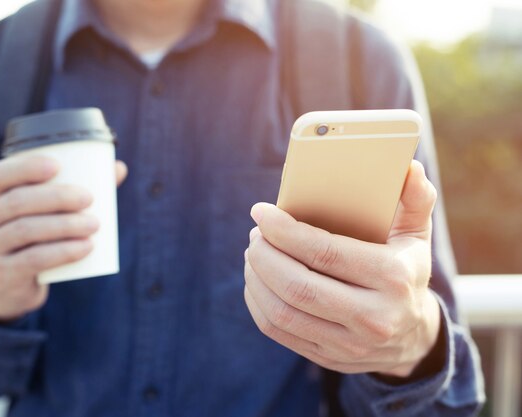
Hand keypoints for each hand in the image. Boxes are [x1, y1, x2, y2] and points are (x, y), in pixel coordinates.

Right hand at [0, 155, 127, 321]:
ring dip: (64, 225)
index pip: (1, 174)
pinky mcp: (1, 273)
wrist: (14, 286)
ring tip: (94, 224)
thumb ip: (79, 188)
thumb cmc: (37, 237)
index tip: (58, 166)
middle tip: (89, 199)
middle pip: (17, 201)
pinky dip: (62, 252)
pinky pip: (32, 260)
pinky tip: (85, 248)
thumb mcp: (46, 212)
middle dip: (56, 197)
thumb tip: (119, 168)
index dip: (26, 167)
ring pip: (25, 230)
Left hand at [244, 160, 440, 377]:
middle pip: (297, 286)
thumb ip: (414, 199)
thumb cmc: (404, 272)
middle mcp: (373, 317)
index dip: (284, 231)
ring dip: (256, 278)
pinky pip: (278, 330)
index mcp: (392, 277)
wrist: (413, 337)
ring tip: (253, 253)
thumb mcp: (416, 236)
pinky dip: (257, 302)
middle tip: (255, 234)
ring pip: (282, 311)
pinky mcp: (328, 358)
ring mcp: (349, 344)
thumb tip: (408, 166)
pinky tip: (256, 280)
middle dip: (264, 255)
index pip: (325, 253)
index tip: (261, 212)